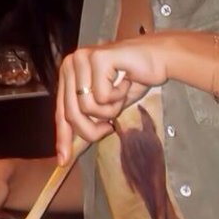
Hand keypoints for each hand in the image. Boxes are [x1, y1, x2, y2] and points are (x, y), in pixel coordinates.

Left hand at [55, 34, 168, 163]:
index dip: (63, 137)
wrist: (158, 59)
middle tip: (110, 127)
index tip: (64, 160)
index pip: (61, 111)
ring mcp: (83, 58)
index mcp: (69, 73)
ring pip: (88, 107)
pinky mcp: (98, 58)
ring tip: (121, 94)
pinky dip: (119, 96)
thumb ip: (87, 121)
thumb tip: (67, 154)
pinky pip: (103, 96)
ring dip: (111, 109)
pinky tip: (126, 81)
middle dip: (92, 128)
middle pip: (72, 113)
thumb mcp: (105, 105)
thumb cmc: (133, 80)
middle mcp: (71, 63)